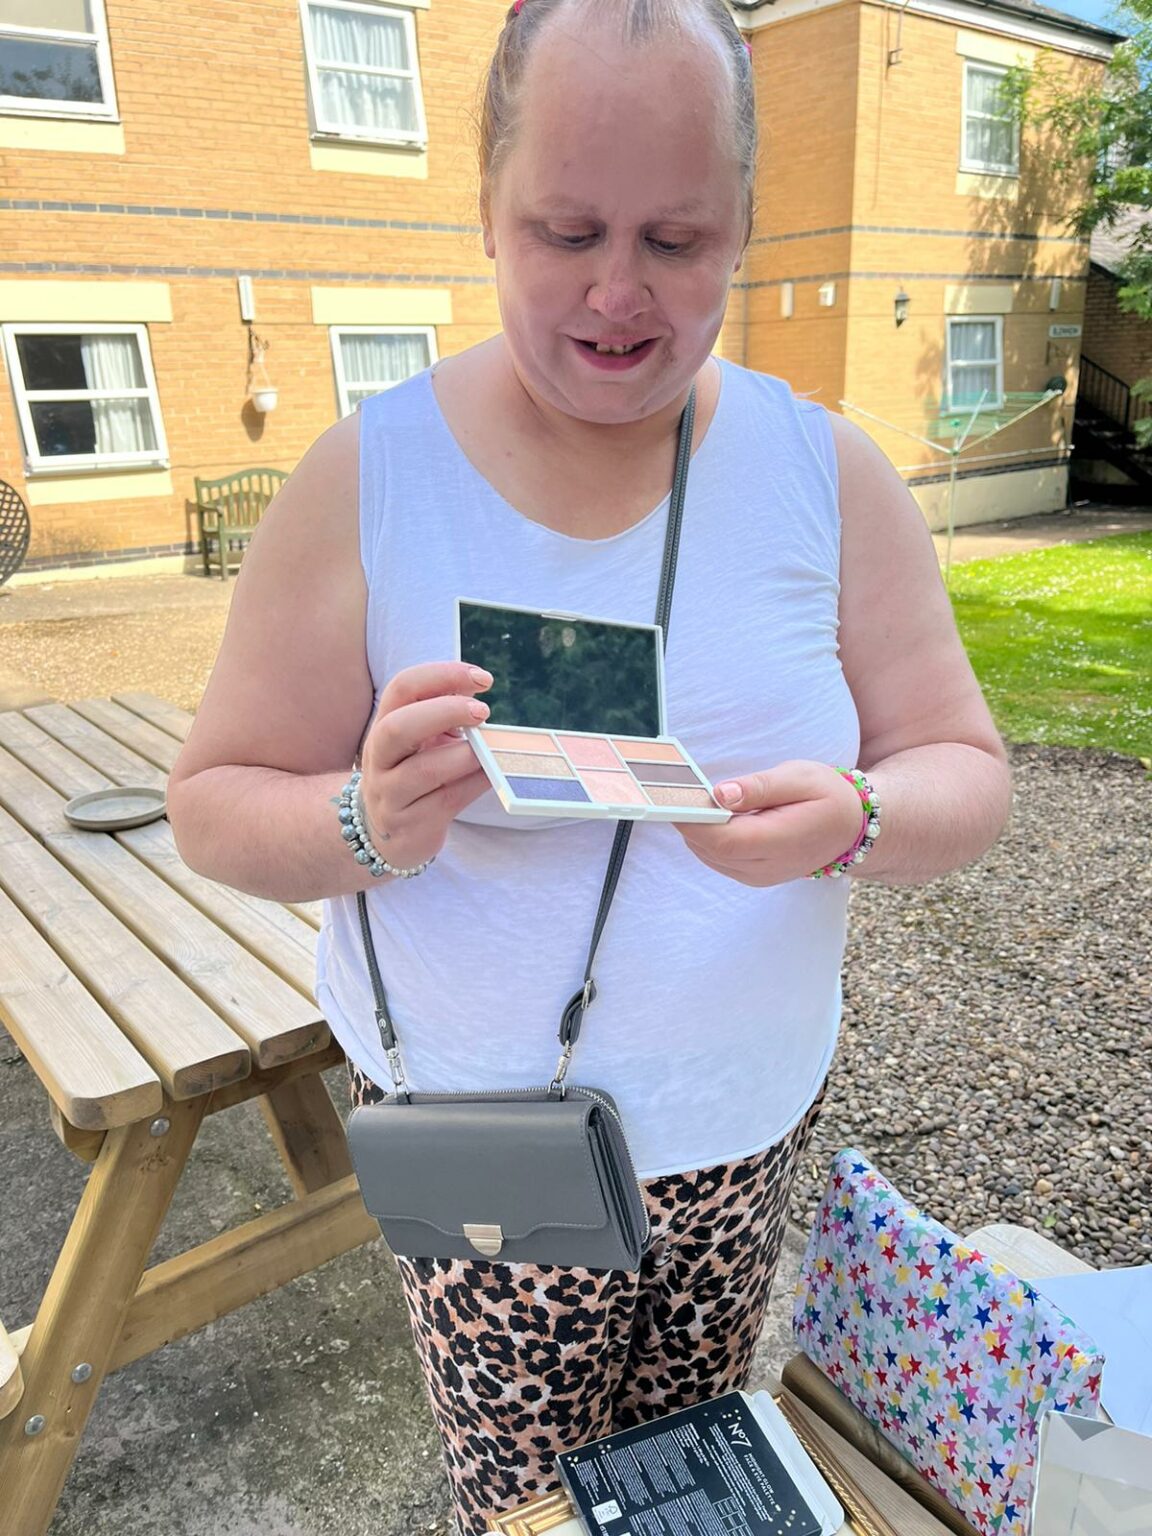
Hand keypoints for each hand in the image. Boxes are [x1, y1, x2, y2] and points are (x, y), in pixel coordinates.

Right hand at [358, 662, 492, 868]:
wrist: (385, 834)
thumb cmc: (413, 775)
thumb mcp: (421, 741)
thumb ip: (443, 715)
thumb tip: (476, 685)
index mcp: (383, 727)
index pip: (402, 688)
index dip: (441, 675)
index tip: (481, 678)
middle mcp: (379, 759)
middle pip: (399, 727)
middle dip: (445, 712)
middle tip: (483, 711)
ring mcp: (390, 795)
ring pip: (425, 770)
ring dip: (465, 755)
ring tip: (490, 750)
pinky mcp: (410, 826)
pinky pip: (447, 800)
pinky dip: (475, 783)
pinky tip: (493, 774)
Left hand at [677, 760, 866, 886]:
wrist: (853, 827)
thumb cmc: (829, 797)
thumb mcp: (799, 778)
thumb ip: (759, 787)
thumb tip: (721, 794)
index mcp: (779, 841)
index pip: (720, 839)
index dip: (692, 820)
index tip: (674, 795)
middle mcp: (765, 867)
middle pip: (708, 849)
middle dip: (688, 820)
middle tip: (677, 788)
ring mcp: (758, 876)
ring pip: (708, 855)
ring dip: (696, 828)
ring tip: (693, 797)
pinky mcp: (752, 875)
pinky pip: (717, 858)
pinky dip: (707, 837)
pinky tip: (711, 814)